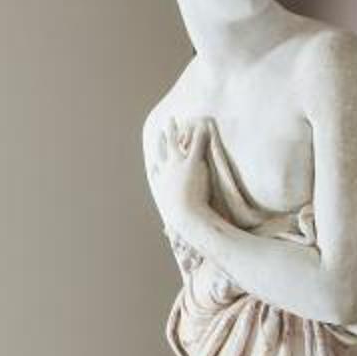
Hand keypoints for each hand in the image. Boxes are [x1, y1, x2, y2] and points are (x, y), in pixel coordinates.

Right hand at [149, 118, 211, 235]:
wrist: (187, 215)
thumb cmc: (181, 222)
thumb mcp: (173, 222)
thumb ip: (171, 226)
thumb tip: (167, 234)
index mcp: (162, 186)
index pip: (156, 173)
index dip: (156, 166)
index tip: (154, 163)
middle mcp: (167, 172)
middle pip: (162, 152)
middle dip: (162, 140)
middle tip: (161, 131)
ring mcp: (178, 165)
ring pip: (175, 142)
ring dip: (174, 130)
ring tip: (174, 120)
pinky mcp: (193, 162)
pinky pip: (196, 143)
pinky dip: (199, 133)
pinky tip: (201, 125)